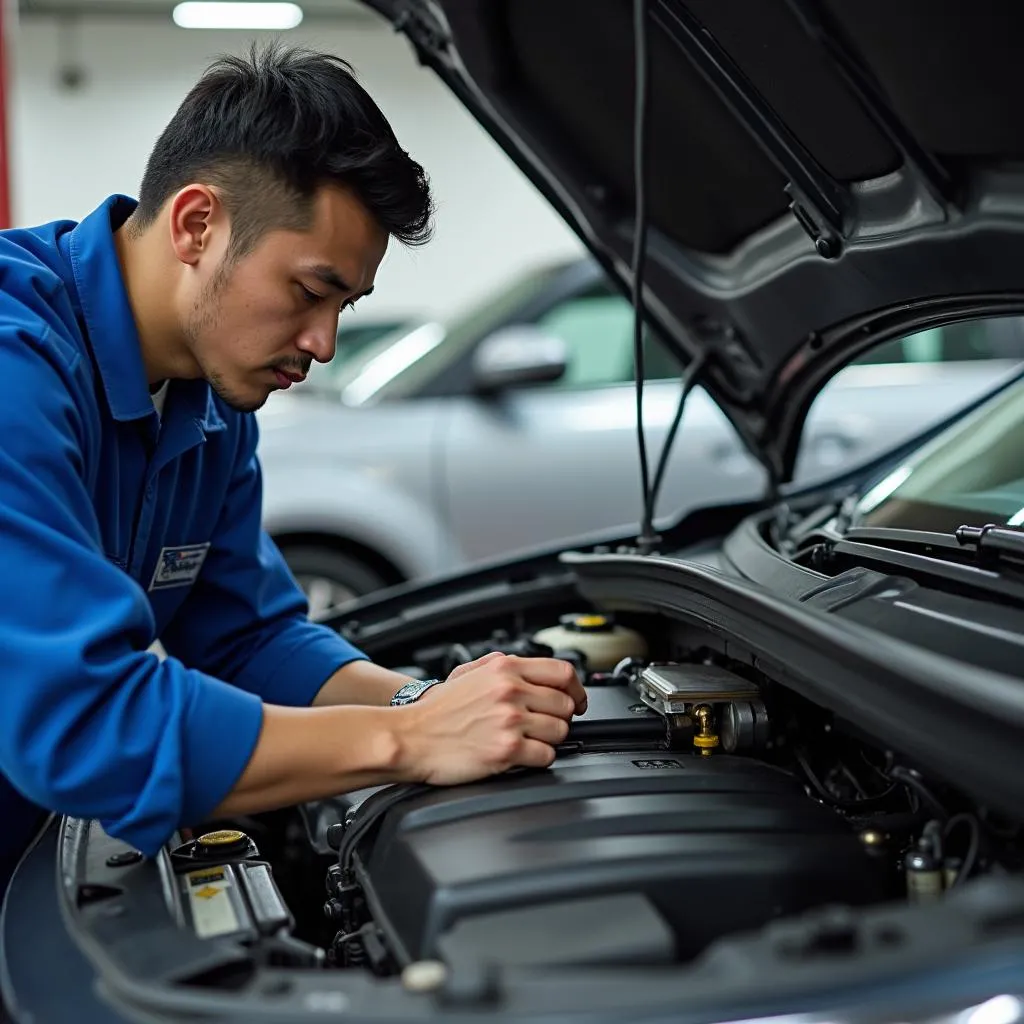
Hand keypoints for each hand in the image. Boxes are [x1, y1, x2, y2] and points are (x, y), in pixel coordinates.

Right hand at [396, 652, 586, 785]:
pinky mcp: (507, 750)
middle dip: (560, 718)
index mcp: (505, 668)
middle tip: (544, 725)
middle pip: (566, 705)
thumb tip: (537, 673)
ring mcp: (510, 721)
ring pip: (560, 731)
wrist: (410, 737)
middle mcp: (511, 691)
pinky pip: (546, 756)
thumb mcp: (469, 672)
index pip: (563, 673)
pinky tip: (520, 755)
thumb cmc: (437, 711)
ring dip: (549, 739)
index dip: (577, 689)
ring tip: (527, 741)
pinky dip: (538, 758)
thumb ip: (504, 667)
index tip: (577, 701)